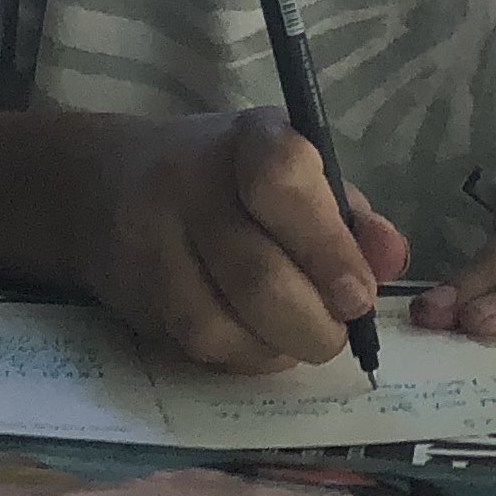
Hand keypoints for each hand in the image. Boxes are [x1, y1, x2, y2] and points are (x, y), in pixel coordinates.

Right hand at [64, 111, 409, 373]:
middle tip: (339, 329)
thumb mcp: (295, 172)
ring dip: (278, 347)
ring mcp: (152, 240)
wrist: (104, 186)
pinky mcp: (133, 293)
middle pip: (255, 274)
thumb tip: (391, 258)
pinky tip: (260, 340)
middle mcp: (190, 183)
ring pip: (221, 325)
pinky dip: (244, 356)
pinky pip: (198, 347)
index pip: (283, 181)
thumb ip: (349, 218)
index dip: (327, 248)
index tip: (358, 295)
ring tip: (300, 335)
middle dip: (314, 322)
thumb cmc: (229, 178)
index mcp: (250, 139)